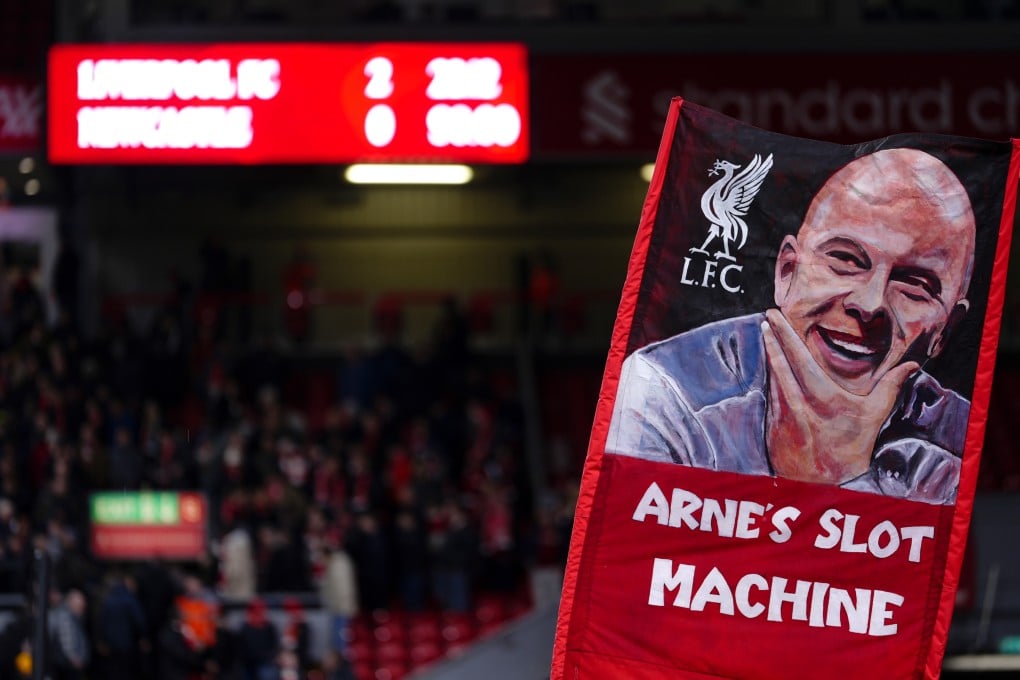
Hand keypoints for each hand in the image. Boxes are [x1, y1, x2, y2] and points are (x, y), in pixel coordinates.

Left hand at [762, 309, 917, 484]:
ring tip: (766, 333)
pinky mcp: (772, 426)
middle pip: (779, 362)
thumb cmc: (850, 451)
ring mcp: (781, 414)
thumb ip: (890, 387)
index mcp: (821, 397)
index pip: (799, 358)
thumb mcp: (873, 418)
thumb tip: (912, 363)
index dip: (785, 335)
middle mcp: (796, 403)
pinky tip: (769, 365)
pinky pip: (770, 394)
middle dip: (772, 336)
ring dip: (769, 354)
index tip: (774, 316)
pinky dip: (770, 377)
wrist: (823, 488)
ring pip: (772, 377)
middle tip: (766, 316)